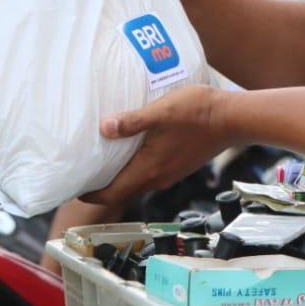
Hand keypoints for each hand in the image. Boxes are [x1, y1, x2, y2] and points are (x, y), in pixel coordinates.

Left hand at [83, 85, 233, 204]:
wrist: (233, 119)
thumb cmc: (198, 113)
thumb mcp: (160, 112)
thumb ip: (132, 121)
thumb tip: (104, 127)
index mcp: (149, 169)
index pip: (111, 193)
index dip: (89, 193)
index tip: (71, 187)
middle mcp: (157, 177)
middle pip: (121, 190)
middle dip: (99, 185)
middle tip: (80, 172)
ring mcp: (169, 173)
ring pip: (136, 182)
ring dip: (117, 176)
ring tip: (100, 160)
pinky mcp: (178, 165)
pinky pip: (149, 173)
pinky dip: (133, 167)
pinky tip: (131, 149)